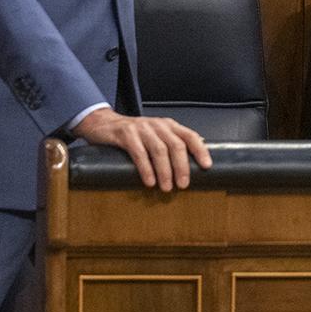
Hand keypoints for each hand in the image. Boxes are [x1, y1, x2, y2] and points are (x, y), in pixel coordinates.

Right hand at [71, 109, 210, 191]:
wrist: (103, 124)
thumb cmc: (134, 135)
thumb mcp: (156, 135)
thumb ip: (172, 143)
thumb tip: (195, 159)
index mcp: (169, 125)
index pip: (190, 136)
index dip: (200, 150)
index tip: (207, 166)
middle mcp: (157, 125)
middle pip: (176, 145)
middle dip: (182, 166)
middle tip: (183, 184)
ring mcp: (141, 128)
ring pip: (159, 149)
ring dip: (165, 171)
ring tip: (166, 187)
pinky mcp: (125, 134)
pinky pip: (138, 152)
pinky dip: (146, 168)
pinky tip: (149, 181)